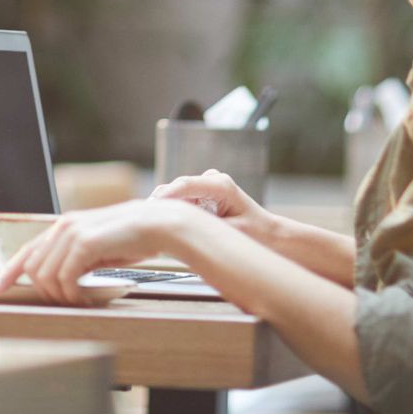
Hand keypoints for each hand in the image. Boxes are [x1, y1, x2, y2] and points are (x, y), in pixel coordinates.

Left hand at [0, 200, 188, 306]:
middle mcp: (62, 227)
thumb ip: (74, 258)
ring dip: (60, 296)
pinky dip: (72, 294)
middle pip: (33, 269)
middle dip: (45, 293)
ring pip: (46, 275)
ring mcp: (72, 233)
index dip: (8, 271)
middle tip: (67, 303)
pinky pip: (66, 277)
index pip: (26, 251)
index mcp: (63, 227)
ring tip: (79, 301)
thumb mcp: (96, 248)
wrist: (158, 225)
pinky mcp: (85, 242)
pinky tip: (85, 298)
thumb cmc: (131, 239)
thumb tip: (58, 281)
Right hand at [150, 169, 272, 241]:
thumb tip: (180, 226)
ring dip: (165, 207)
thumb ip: (205, 226)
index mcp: (221, 184)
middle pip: (176, 187)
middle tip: (143, 221)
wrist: (269, 234)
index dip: (165, 196)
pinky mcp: (202, 192)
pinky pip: (180, 198)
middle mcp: (212, 179)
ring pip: (175, 192)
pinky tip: (164, 222)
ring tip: (151, 224)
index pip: (185, 185)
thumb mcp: (231, 233)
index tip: (149, 209)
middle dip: (160, 203)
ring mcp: (206, 184)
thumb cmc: (256, 234)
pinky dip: (172, 209)